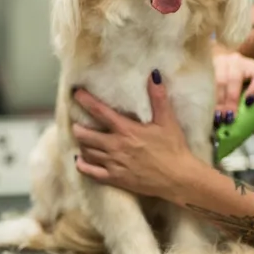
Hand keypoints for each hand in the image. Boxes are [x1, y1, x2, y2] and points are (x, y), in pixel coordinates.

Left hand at [70, 70, 198, 199]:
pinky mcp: (115, 179)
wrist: (178, 178)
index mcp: (126, 130)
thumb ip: (158, 98)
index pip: (100, 112)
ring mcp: (114, 164)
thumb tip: (154, 75)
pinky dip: (82, 165)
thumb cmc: (173, 148)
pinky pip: (91, 173)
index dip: (86, 101)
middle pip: (86, 135)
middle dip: (78, 128)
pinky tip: (80, 160)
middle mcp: (116, 146)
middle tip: (76, 123)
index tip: (76, 94)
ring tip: (81, 139)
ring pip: (87, 152)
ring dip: (82, 144)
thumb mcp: (167, 120)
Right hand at [213, 49, 253, 136]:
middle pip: (235, 79)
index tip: (249, 103)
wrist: (220, 74)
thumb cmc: (240, 91)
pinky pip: (205, 80)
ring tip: (218, 117)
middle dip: (231, 100)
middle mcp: (238, 62)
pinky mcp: (206, 66)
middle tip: (229, 118)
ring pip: (218, 80)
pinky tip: (206, 109)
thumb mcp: (252, 102)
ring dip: (218, 101)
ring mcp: (221, 62)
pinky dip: (206, 97)